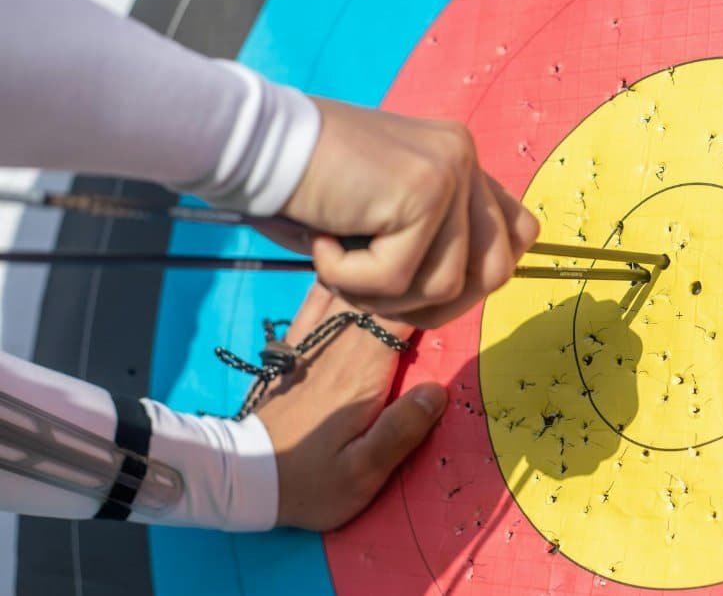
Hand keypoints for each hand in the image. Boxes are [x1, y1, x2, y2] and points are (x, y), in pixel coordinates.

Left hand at [256, 284, 446, 530]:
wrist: (243, 479)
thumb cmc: (310, 483)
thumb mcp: (362, 474)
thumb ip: (400, 431)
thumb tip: (438, 389)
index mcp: (361, 375)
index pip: (401, 318)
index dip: (429, 299)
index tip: (453, 294)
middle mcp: (337, 349)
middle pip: (378, 296)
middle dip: (409, 283)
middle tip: (437, 276)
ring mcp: (312, 343)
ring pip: (348, 288)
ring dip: (375, 275)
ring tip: (401, 263)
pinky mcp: (295, 347)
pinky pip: (316, 298)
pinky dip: (335, 278)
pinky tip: (350, 270)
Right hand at [279, 98, 539, 327]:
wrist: (253, 145)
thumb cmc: (305, 187)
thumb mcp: (383, 215)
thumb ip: (430, 240)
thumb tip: (463, 292)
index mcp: (459, 157)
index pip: (518, 234)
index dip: (475, 278)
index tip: (420, 286)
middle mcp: (464, 156)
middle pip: (495, 271)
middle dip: (435, 304)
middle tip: (374, 289)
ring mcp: (449, 171)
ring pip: (445, 286)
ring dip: (384, 295)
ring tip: (339, 260)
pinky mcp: (421, 192)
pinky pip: (399, 279)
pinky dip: (351, 280)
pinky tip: (321, 241)